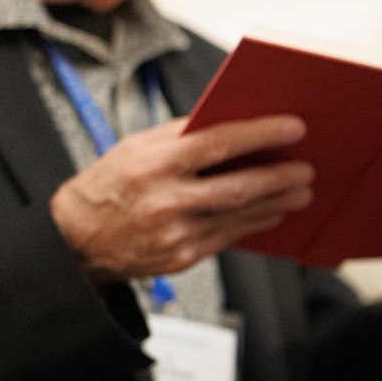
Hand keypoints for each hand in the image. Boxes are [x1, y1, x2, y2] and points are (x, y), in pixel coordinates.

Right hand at [49, 115, 312, 282]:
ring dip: (276, 202)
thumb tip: (232, 122)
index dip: (260, 135)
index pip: (217, 144)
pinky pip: (229, 237)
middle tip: (306, 169)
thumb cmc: (106, 186)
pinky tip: (271, 212)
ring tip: (300, 191)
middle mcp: (165, 201)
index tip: (293, 128)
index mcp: (152, 165)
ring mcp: (175, 234)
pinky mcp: (181, 258)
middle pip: (238, 187)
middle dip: (279, 178)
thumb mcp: (134, 148)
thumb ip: (181, 136)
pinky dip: (254, 223)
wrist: (75, 241)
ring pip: (239, 216)